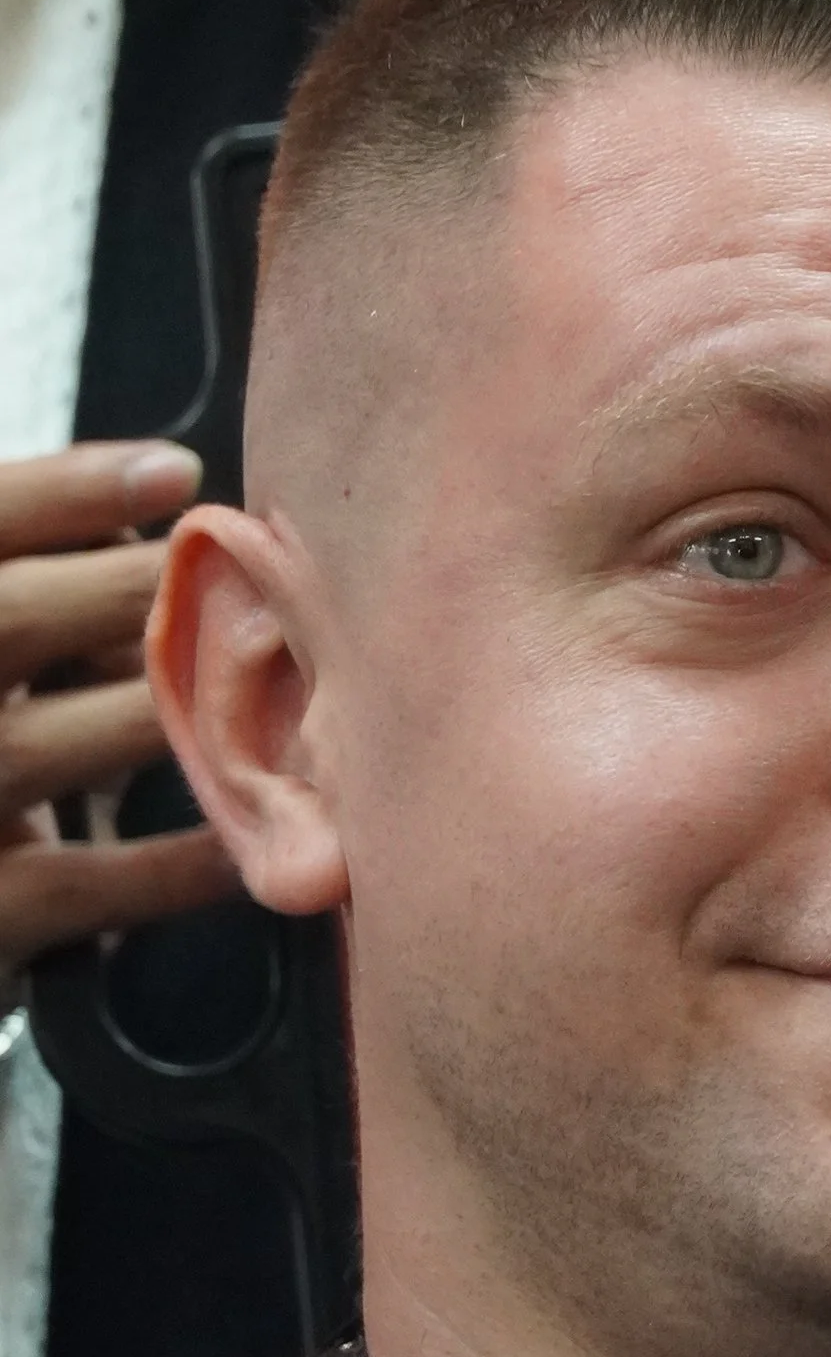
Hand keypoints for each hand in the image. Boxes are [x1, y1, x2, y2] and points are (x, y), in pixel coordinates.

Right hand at [0, 442, 239, 1000]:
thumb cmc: (1, 711)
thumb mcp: (10, 625)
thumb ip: (47, 566)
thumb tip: (172, 493)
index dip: (69, 492)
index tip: (180, 473)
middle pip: (12, 618)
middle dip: (134, 595)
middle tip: (248, 585)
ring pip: (57, 744)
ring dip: (175, 716)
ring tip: (277, 696)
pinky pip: (93, 882)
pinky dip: (182, 860)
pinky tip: (251, 834)